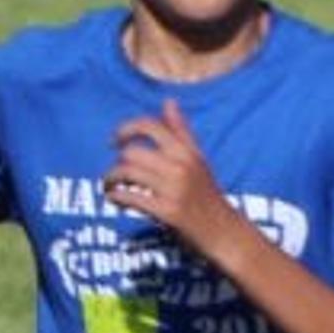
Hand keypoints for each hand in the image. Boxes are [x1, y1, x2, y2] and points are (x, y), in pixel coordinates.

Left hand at [105, 96, 233, 248]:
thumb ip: (180, 131)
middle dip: (117, 163)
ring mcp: (174, 189)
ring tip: (110, 185)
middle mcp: (181, 166)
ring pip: (127, 173)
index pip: (150, 126)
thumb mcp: (197, 159)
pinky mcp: (167, 212)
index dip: (126, 128)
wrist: (223, 230)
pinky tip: (115, 199)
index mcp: (186, 151)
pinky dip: (116, 197)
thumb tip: (168, 101)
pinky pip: (130, 197)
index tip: (115, 140)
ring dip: (111, 179)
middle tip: (114, 173)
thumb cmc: (207, 193)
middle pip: (132, 152)